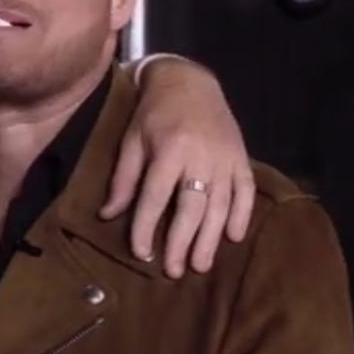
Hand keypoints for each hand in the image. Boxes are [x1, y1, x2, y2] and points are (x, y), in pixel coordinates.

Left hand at [101, 58, 254, 277]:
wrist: (190, 82)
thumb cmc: (153, 113)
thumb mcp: (131, 141)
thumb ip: (124, 179)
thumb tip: (108, 216)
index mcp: (168, 151)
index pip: (155, 198)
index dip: (147, 227)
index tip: (142, 253)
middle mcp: (200, 157)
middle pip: (191, 207)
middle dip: (182, 242)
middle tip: (175, 271)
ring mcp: (224, 158)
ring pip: (219, 205)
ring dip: (210, 238)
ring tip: (200, 265)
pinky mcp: (241, 157)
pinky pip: (245, 191)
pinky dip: (241, 215)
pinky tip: (233, 238)